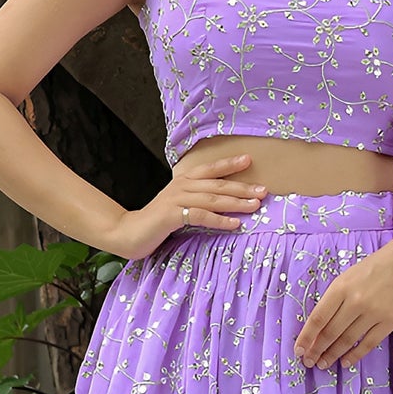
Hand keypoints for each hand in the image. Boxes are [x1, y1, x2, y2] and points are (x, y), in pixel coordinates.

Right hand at [104, 153, 266, 259]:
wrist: (128, 232)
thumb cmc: (157, 222)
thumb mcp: (178, 205)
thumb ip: (195, 200)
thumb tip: (221, 202)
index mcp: (183, 181)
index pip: (210, 170)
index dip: (229, 164)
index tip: (249, 160)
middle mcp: (181, 186)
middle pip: (216, 184)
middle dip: (242, 187)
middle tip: (263, 190)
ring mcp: (175, 199)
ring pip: (212, 199)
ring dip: (236, 202)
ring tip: (255, 205)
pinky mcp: (172, 215)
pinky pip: (201, 216)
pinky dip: (220, 219)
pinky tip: (235, 224)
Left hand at [293, 227, 392, 370]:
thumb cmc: (369, 271)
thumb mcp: (345, 279)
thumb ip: (331, 302)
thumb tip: (315, 330)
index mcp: (340, 288)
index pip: (318, 318)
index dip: (306, 337)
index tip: (298, 351)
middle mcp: (356, 301)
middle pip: (331, 332)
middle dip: (317, 350)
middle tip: (308, 362)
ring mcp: (374, 313)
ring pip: (348, 340)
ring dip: (333, 355)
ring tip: (323, 364)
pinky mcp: (389, 322)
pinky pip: (368, 344)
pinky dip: (355, 355)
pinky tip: (345, 362)